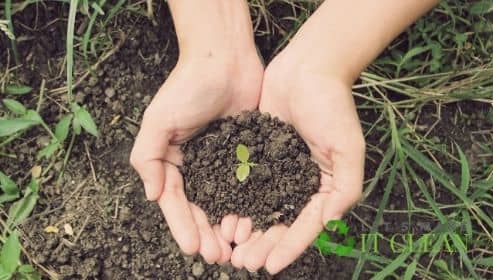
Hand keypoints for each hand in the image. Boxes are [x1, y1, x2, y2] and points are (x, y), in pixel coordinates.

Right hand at [130, 53, 262, 262]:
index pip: (176, 201)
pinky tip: (255, 223)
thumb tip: (151, 196)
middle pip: (201, 208)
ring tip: (236, 248)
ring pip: (224, 202)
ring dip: (227, 227)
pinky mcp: (247, 154)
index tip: (194, 249)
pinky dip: (249, 205)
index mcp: (173, 161)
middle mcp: (197, 165)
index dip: (183, 226)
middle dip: (207, 234)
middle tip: (219, 257)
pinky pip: (247, 185)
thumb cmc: (188, 86)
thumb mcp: (158, 120)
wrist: (224, 59)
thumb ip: (147, 158)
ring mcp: (223, 162)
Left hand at [231, 52, 364, 272]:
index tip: (269, 266)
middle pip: (279, 222)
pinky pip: (245, 183)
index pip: (305, 226)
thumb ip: (345, 190)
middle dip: (262, 244)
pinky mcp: (258, 154)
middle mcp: (300, 182)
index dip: (288, 248)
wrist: (308, 67)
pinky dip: (234, 201)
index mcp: (324, 186)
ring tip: (229, 246)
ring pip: (259, 207)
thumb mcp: (349, 149)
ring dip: (246, 229)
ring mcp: (277, 169)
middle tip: (242, 262)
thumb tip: (330, 225)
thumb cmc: (333, 106)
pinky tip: (221, 216)